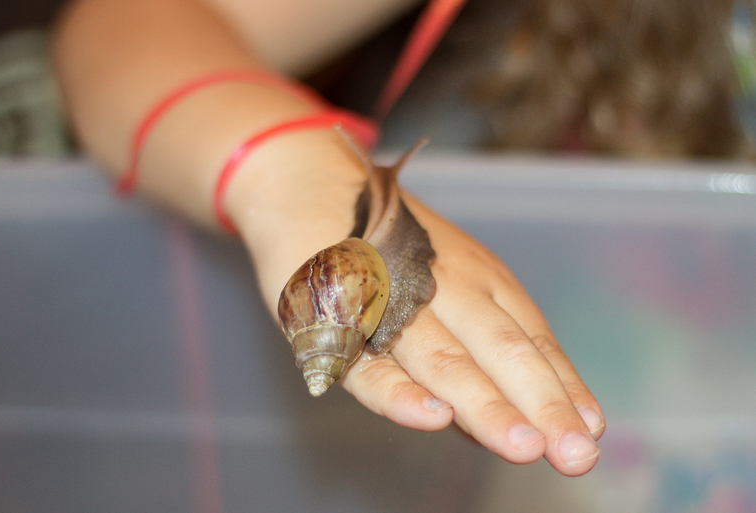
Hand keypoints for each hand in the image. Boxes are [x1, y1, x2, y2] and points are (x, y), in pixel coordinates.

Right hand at [339, 196, 604, 475]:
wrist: (315, 189)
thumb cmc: (392, 251)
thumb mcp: (453, 281)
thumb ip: (484, 350)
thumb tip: (527, 418)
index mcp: (480, 280)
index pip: (531, 341)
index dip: (563, 387)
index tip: (593, 430)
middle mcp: (447, 288)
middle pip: (501, 351)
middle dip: (541, 404)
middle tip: (577, 454)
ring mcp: (395, 302)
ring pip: (445, 360)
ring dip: (485, 404)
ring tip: (523, 447)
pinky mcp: (342, 321)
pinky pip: (370, 365)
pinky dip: (400, 392)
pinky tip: (432, 418)